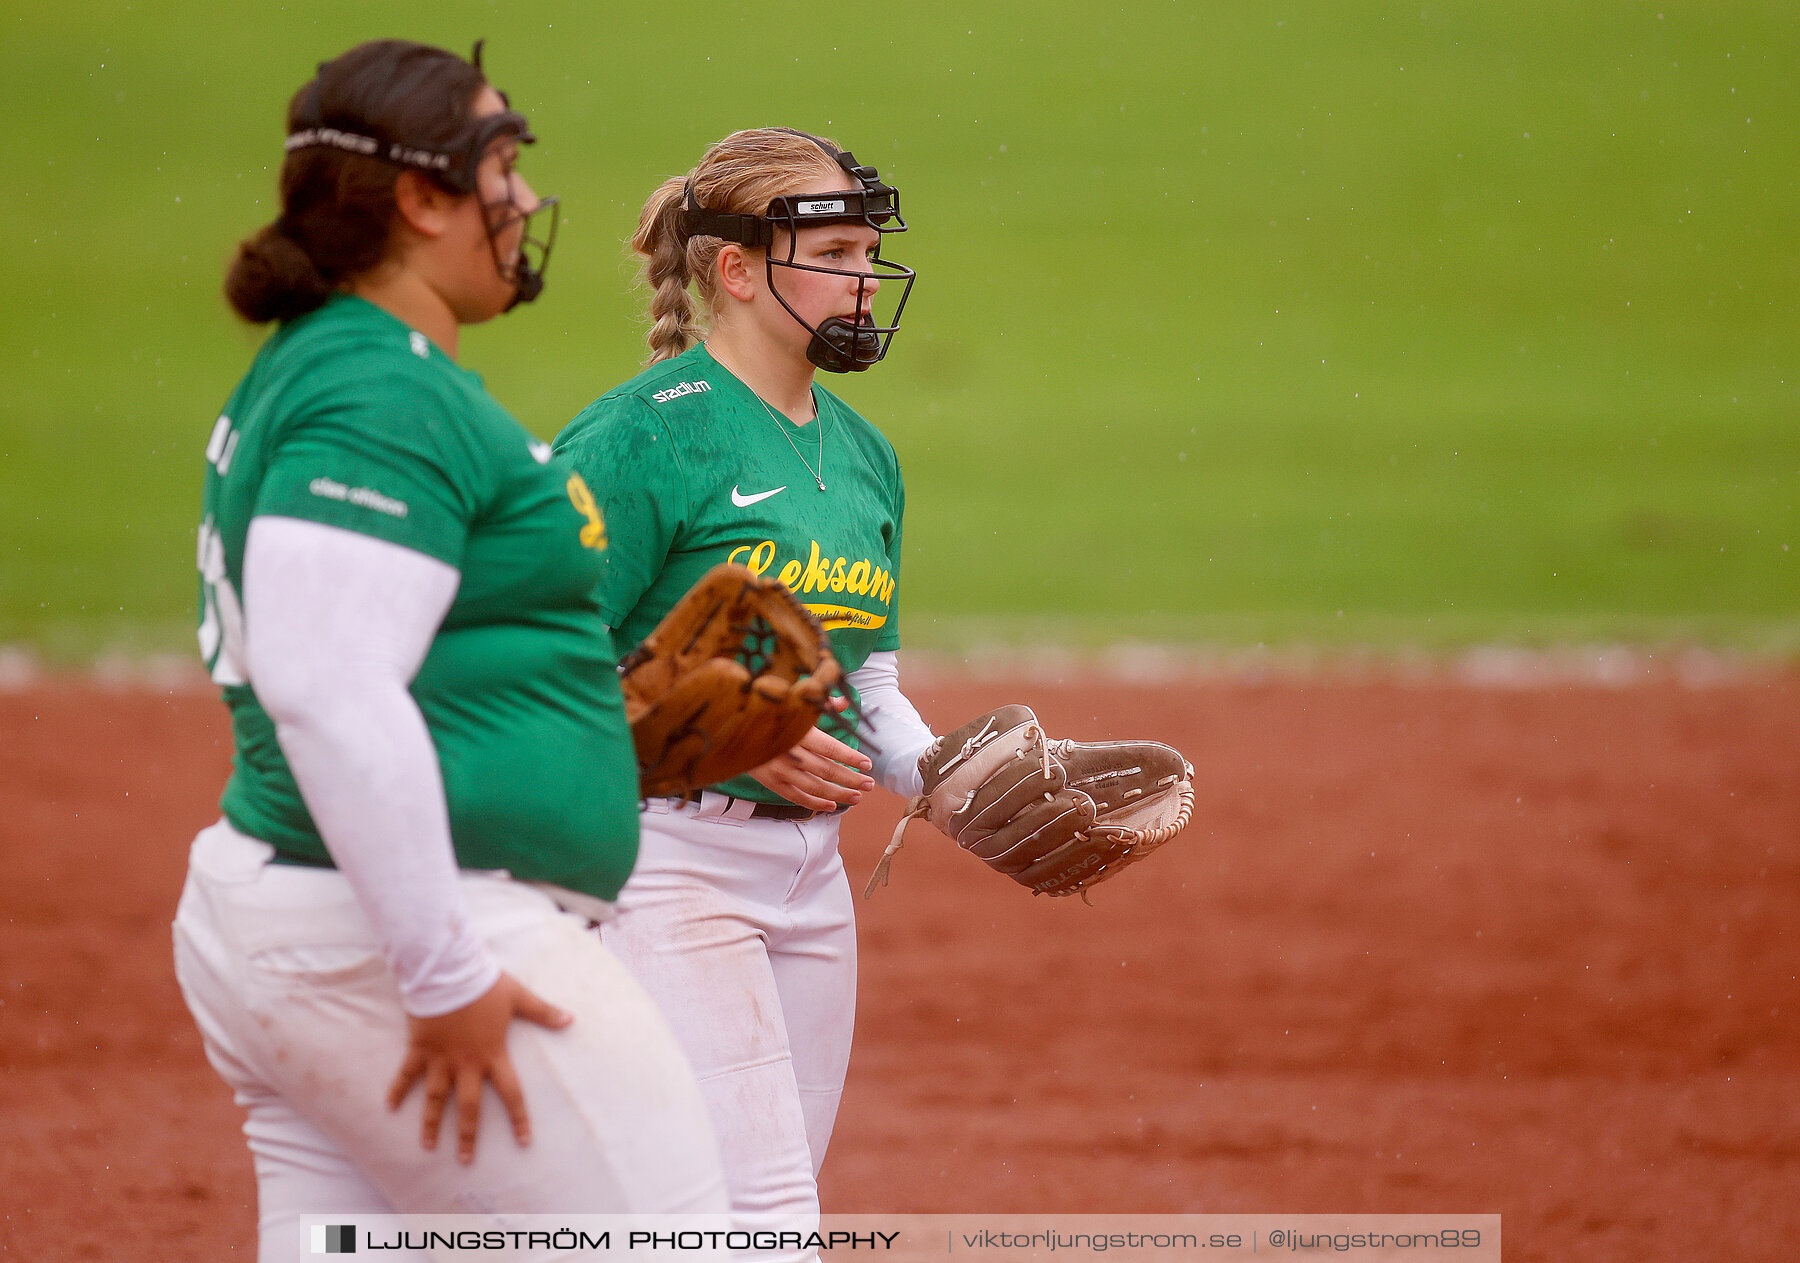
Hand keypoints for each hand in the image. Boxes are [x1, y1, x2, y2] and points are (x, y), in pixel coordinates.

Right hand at [386, 971, 571, 1163]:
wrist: (447, 972)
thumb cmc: (484, 984)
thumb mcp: (518, 997)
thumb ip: (543, 1011)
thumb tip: (570, 1019)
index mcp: (492, 1055)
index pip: (511, 1093)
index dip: (518, 1118)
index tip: (523, 1141)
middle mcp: (466, 1064)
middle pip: (469, 1107)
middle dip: (468, 1135)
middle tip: (466, 1161)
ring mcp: (440, 1059)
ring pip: (435, 1098)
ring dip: (431, 1123)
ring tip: (428, 1146)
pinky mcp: (419, 1049)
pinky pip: (406, 1074)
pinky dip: (397, 1090)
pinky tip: (390, 1107)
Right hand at [748, 702, 874, 811]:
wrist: (729, 729)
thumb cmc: (768, 713)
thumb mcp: (793, 703)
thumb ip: (821, 704)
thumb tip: (846, 704)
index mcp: (797, 730)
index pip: (830, 747)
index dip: (851, 757)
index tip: (867, 764)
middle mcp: (789, 752)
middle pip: (826, 770)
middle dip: (851, 779)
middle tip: (870, 784)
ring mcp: (779, 770)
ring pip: (815, 787)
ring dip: (839, 794)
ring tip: (858, 796)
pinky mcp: (771, 782)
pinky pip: (796, 797)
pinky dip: (815, 803)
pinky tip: (832, 806)